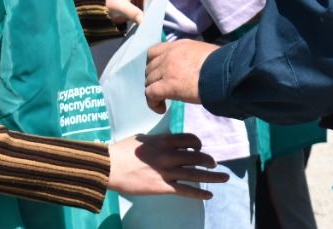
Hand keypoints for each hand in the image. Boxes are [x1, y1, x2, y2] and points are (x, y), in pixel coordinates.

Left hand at [106, 0, 157, 27]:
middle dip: (152, 8)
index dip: (153, 3)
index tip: (152, 15)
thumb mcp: (120, 6)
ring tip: (151, 22)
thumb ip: (133, 13)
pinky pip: (147, 8)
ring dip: (150, 12)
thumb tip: (145, 22)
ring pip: (151, 3)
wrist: (97, 8)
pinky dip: (147, 15)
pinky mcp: (138, 2)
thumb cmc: (107, 2)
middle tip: (154, 20)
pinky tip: (147, 21)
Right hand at [107, 132, 227, 199]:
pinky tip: (209, 195)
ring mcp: (167, 171)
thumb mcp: (143, 138)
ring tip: (223, 178)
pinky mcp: (162, 187)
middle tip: (214, 164)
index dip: (198, 144)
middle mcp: (169, 154)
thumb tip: (165, 140)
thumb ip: (157, 140)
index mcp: (164, 140)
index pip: (189, 139)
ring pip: (195, 173)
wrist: (109, 166)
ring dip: (212, 176)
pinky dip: (199, 193)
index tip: (199, 148)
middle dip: (208, 160)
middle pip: (197, 156)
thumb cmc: (122, 151)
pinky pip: (185, 190)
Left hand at [145, 40, 217, 112]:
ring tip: (163, 101)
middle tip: (163, 89)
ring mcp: (166, 69)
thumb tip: (193, 66)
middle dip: (154, 79)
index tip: (160, 73)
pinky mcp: (167, 85)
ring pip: (149, 81)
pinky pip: (150, 94)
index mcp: (179, 45)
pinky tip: (161, 109)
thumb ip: (191, 57)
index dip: (154, 64)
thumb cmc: (221, 64)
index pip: (155, 51)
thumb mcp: (203, 53)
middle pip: (150, 68)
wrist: (224, 72)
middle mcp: (169, 55)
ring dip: (153, 91)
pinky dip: (153, 103)